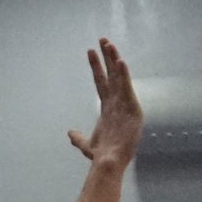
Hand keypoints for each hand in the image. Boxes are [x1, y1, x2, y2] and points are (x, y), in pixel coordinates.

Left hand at [68, 38, 142, 169]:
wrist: (108, 162)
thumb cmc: (101, 154)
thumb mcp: (86, 144)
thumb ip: (78, 137)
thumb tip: (70, 133)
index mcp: (108, 108)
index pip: (101, 82)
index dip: (97, 66)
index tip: (91, 51)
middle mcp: (117, 103)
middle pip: (112, 74)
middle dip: (107, 57)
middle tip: (103, 39)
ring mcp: (124, 104)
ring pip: (119, 77)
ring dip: (114, 60)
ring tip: (109, 44)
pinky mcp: (131, 109)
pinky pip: (127, 88)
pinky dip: (124, 75)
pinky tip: (120, 61)